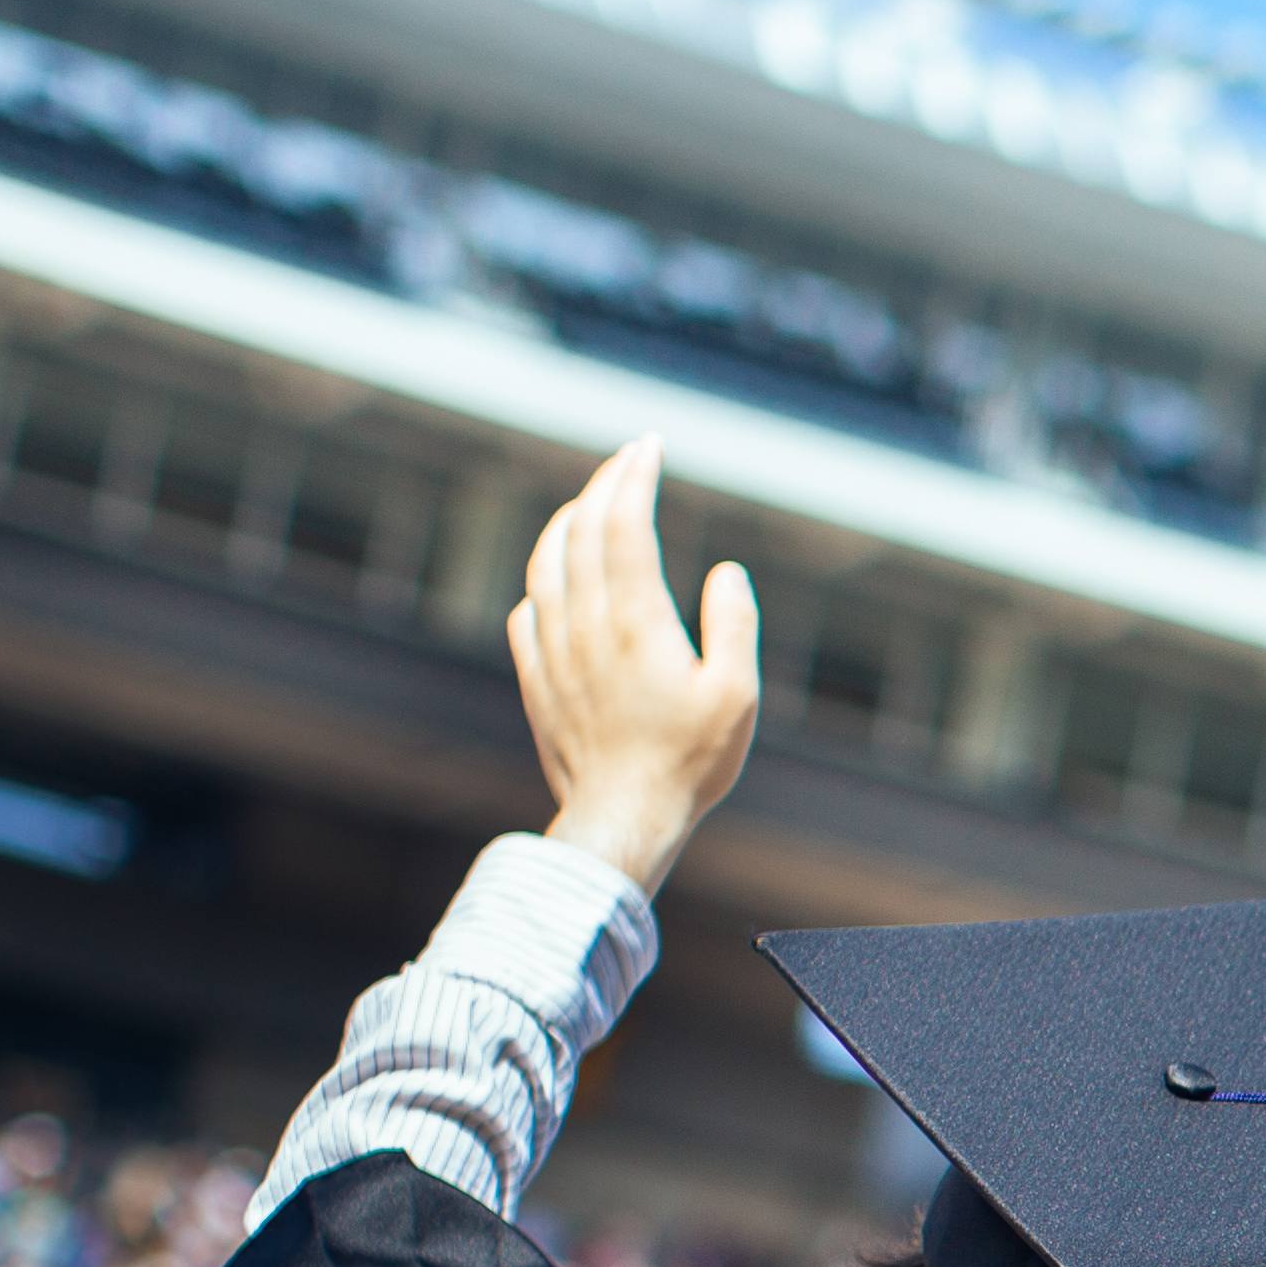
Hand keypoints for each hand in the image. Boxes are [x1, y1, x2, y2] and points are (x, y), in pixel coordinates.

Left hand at [510, 441, 758, 894]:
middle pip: (581, 531)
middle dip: (603, 485)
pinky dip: (543, 579)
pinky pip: (527, 611)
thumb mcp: (738, 695)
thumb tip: (725, 572)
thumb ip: (734, 624)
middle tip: (627, 461)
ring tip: (588, 505)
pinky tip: (556, 580)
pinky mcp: (537, 680)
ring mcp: (553, 651)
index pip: (624, 523)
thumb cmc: (689, 763)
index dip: (634, 476)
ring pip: (546, 564)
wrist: (622, 818)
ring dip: (565, 523)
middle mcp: (585, 625)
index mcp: (636, 620)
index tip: (648, 447)